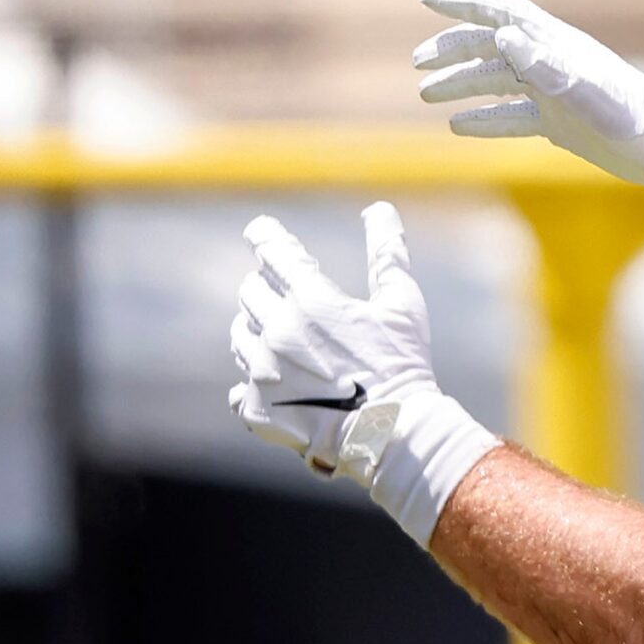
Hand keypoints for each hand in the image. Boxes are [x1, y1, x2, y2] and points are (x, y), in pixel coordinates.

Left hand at [230, 201, 435, 478]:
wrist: (392, 434)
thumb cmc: (402, 366)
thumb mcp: (403, 305)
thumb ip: (387, 253)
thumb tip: (379, 209)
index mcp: (312, 300)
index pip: (273, 252)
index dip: (265, 236)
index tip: (259, 230)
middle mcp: (278, 331)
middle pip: (250, 292)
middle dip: (266, 289)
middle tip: (287, 299)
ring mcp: (263, 371)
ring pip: (240, 337)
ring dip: (258, 333)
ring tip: (287, 345)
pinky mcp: (256, 407)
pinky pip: (240, 388)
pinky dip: (255, 385)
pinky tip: (280, 387)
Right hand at [412, 0, 643, 232]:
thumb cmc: (630, 114)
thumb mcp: (583, 88)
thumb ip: (543, 62)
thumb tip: (502, 33)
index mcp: (555, 44)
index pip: (502, 12)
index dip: (465, 3)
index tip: (427, 0)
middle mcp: (550, 63)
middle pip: (490, 47)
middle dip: (451, 50)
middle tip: (417, 63)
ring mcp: (553, 93)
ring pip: (495, 83)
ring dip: (460, 85)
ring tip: (425, 94)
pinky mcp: (558, 123)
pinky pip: (512, 118)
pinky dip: (484, 121)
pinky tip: (457, 126)